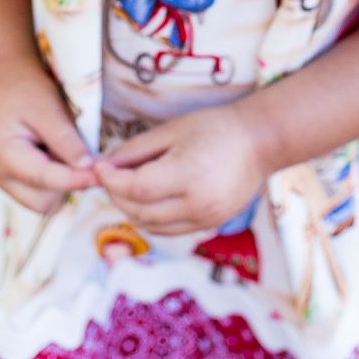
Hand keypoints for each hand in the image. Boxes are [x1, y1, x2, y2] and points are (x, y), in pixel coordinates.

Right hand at [0, 56, 98, 212]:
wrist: (6, 82)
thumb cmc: (26, 90)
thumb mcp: (48, 107)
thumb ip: (66, 139)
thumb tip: (88, 167)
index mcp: (3, 154)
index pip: (45, 178)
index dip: (76, 180)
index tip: (101, 176)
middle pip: (43, 201)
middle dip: (66, 184)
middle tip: (79, 154)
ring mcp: (4, 181)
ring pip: (43, 203)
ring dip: (61, 185)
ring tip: (64, 152)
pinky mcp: (13, 182)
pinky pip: (40, 194)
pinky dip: (55, 183)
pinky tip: (56, 156)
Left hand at [94, 101, 266, 235]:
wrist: (259, 143)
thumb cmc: (215, 128)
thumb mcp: (172, 130)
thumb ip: (135, 150)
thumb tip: (104, 167)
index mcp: (188, 175)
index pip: (136, 189)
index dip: (111, 180)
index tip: (99, 168)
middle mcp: (197, 204)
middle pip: (139, 211)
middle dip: (116, 194)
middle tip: (109, 176)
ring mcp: (205, 219)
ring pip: (150, 226)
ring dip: (131, 209)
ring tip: (127, 186)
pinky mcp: (209, 225)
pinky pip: (168, 230)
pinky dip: (151, 218)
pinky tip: (149, 199)